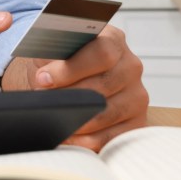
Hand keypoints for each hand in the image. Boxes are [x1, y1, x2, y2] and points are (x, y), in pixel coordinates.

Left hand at [3, 24, 147, 151]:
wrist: (65, 79)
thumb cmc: (58, 61)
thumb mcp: (50, 49)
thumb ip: (48, 51)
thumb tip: (43, 73)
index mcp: (112, 39)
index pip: (102, 52)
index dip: (71, 68)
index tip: (43, 78)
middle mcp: (130, 66)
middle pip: (104, 84)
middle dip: (69, 95)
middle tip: (44, 100)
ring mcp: (137, 95)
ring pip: (108, 112)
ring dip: (75, 117)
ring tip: (52, 116)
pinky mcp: (136, 122)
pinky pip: (113, 137)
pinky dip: (86, 140)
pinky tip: (67, 135)